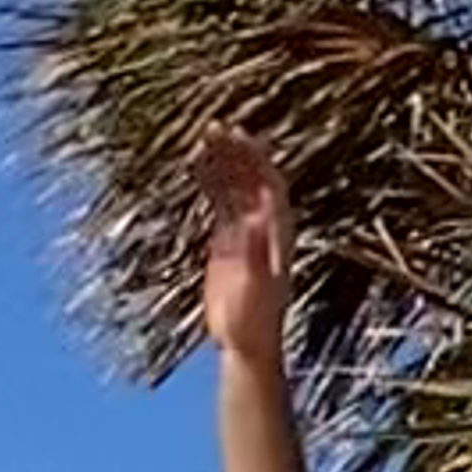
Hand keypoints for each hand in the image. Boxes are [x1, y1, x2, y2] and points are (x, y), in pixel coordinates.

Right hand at [199, 128, 293, 371]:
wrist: (245, 344)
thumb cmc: (253, 323)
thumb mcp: (252, 289)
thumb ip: (251, 256)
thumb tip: (250, 221)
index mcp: (277, 234)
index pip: (271, 185)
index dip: (256, 158)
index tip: (237, 135)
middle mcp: (265, 227)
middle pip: (252, 179)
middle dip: (235, 152)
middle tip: (212, 128)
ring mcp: (246, 231)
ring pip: (235, 186)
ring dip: (221, 162)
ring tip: (201, 138)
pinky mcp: (227, 241)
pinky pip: (219, 202)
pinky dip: (209, 182)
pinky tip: (193, 165)